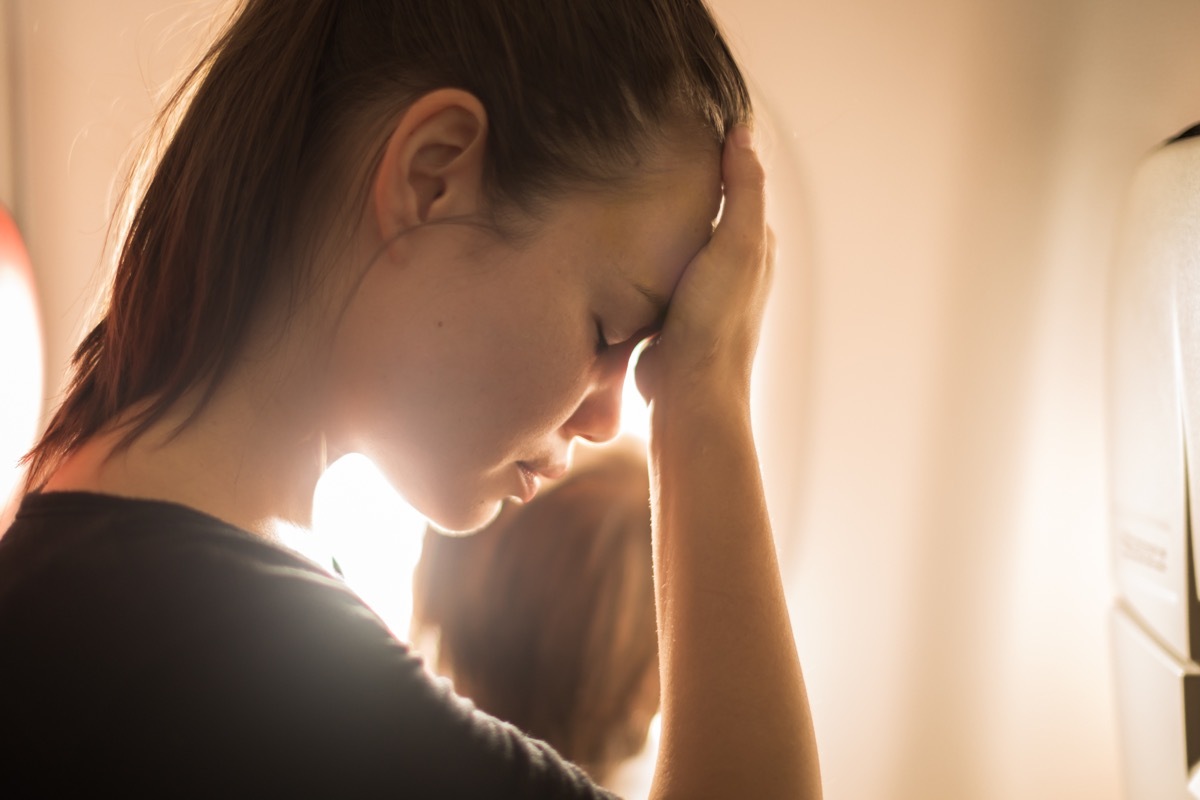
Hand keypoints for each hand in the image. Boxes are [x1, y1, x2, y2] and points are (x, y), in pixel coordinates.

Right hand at [635, 125, 774, 404]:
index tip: (683, 123)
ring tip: (628, 188)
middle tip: (647, 150)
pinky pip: (656, 268)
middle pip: (707, 210)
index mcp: (755, 244)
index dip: (717, 153)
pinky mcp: (671, 311)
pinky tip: (622, 243)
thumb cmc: (714, 321)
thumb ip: (743, 188)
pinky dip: (644, 252)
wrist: (687, 392)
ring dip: (661, 218)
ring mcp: (700, 290)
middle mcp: (732, 265)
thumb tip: (743, 130)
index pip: (739, 183)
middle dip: (684, 183)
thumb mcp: (736, 244)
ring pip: (679, 239)